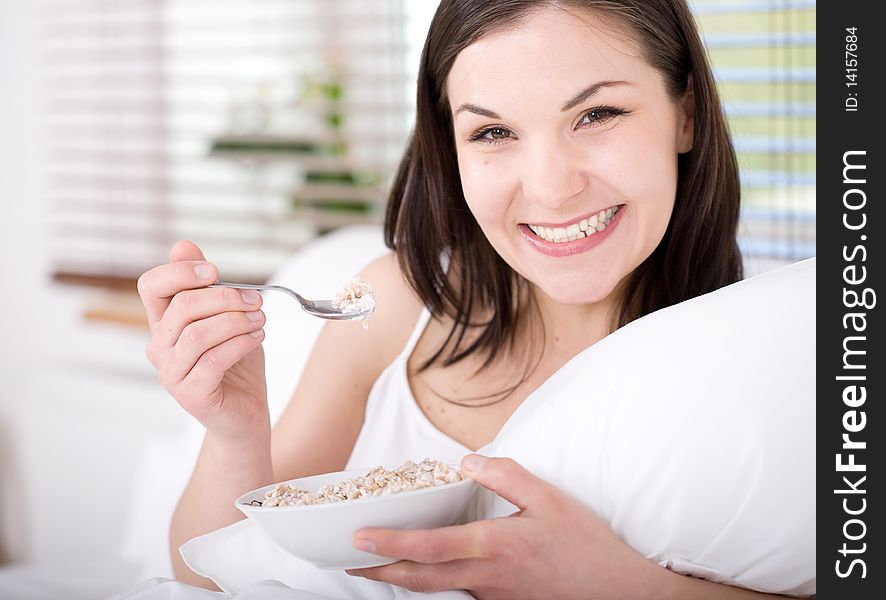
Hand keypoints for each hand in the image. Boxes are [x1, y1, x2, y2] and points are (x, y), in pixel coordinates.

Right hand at [138, 240, 269, 443]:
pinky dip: (240, 344)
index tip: (215, 271)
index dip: (180, 271)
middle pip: (182, 307)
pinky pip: (213, 360)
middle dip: (225, 297)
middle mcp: (159, 347)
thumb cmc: (235, 363)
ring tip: (260, 321)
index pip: (151, 285)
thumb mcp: (226, 317)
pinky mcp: (190, 394)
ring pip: (197, 334)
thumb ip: (207, 286)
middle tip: (256, 301)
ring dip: (236, 321)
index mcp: (164, 323)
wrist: (244, 414)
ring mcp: (171, 373)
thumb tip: (183, 244)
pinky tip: (257, 338)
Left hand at [347, 455, 662, 599]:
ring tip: (377, 567)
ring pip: (436, 590)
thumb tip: (469, 462)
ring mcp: (491, 595)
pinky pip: (458, 594)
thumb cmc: (584, 545)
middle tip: (351, 562)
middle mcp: (485, 576)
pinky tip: (426, 574)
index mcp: (493, 547)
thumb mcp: (549, 500)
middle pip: (420, 579)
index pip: (431, 548)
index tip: (360, 538)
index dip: (392, 544)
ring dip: (402, 580)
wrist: (615, 593)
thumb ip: (506, 475)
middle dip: (380, 571)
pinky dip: (433, 585)